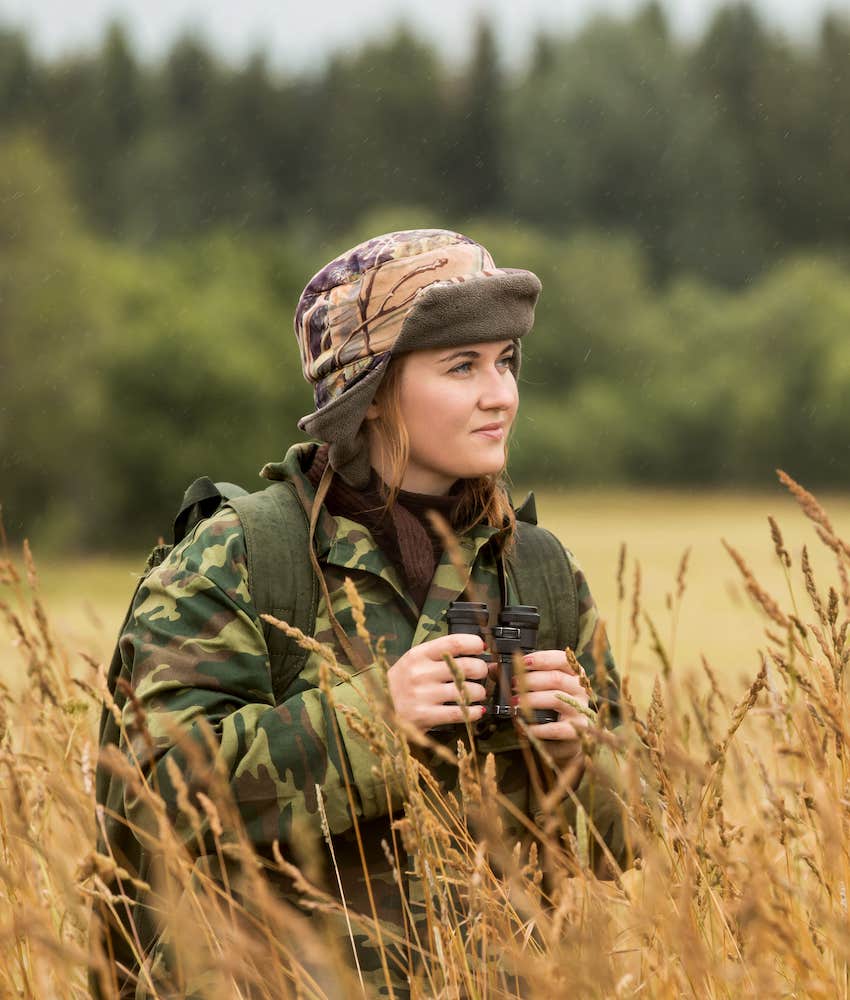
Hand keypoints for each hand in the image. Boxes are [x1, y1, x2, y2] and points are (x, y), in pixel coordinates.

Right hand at [387, 634, 488, 731]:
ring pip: (467, 690)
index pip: (454, 642)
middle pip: (466, 666)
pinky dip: (473, 711)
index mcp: (419, 654)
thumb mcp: (415, 661)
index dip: (474, 643)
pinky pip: (460, 712)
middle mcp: (421, 672)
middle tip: (482, 673)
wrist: (376, 707)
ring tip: (476, 693)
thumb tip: (481, 654)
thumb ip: (443, 656)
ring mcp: (422, 694)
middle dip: (482, 669)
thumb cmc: (402, 683)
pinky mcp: (425, 715)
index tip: (481, 647)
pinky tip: (475, 710)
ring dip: (479, 692)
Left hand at [516, 650, 592, 767]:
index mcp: (573, 673)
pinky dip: (539, 727)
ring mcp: (580, 709)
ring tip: (514, 703)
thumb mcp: (537, 688)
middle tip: (512, 684)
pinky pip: (557, 728)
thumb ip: (518, 676)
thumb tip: (493, 668)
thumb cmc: (548, 708)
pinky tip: (525, 726)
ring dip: (532, 700)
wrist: (564, 739)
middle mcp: (580, 689)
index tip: (523, 661)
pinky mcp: (577, 731)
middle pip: (556, 678)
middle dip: (530, 680)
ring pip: (556, 699)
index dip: (542, 658)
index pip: (561, 659)